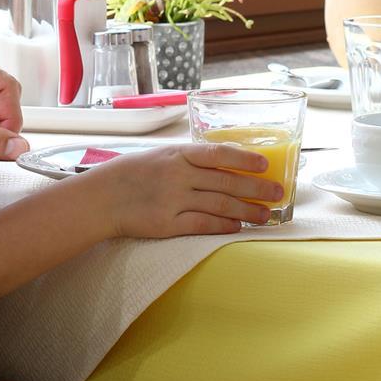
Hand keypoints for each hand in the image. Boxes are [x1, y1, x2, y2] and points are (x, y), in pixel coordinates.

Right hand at [84, 143, 287, 238]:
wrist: (103, 197)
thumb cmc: (134, 172)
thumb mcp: (162, 154)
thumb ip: (191, 157)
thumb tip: (226, 158)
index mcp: (178, 154)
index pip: (218, 154)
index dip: (245, 159)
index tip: (265, 164)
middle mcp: (178, 176)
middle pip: (226, 182)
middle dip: (256, 188)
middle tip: (278, 192)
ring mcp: (173, 200)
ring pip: (219, 205)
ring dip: (246, 211)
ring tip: (265, 215)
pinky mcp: (168, 224)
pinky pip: (202, 224)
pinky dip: (223, 225)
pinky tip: (238, 226)